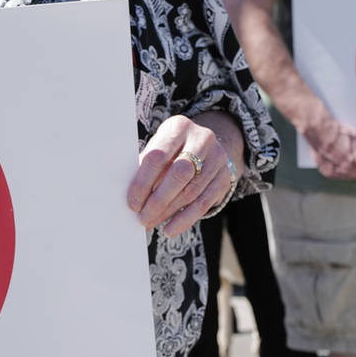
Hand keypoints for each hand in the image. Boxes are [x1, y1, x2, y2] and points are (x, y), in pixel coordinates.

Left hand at [129, 113, 240, 236]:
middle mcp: (202, 139)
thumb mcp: (159, 148)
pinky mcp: (224, 177)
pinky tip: (170, 229)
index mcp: (179, 127)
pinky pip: (204, 204)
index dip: (143, 182)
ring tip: (152, 223)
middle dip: (158, 200)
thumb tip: (131, 198)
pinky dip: (184, 219)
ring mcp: (217, 158)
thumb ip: (147, 167)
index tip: (132, 203)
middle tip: (142, 218)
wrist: (205, 145)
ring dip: (168, 212)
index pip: (158, 156)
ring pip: (191, 192)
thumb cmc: (171, 149)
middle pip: (179, 174)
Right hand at [301, 113, 355, 180]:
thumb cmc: (340, 133)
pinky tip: (338, 160)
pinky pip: (339, 176)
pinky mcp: (328, 173)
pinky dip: (341, 170)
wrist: (319, 132)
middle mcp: (349, 169)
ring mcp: (338, 173)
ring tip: (347, 156)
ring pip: (351, 177)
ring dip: (352, 170)